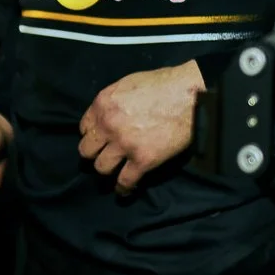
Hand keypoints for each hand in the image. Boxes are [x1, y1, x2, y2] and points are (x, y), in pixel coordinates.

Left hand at [78, 62, 203, 193]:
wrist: (190, 95)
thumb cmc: (164, 84)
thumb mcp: (128, 84)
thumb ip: (112, 101)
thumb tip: (108, 114)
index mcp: (103, 104)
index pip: (84, 127)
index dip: (92, 134)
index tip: (100, 139)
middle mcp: (109, 125)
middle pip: (86, 150)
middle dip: (94, 153)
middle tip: (104, 155)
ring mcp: (125, 144)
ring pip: (102, 168)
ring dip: (108, 170)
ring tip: (115, 170)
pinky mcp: (143, 160)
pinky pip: (125, 181)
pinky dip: (123, 189)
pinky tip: (124, 190)